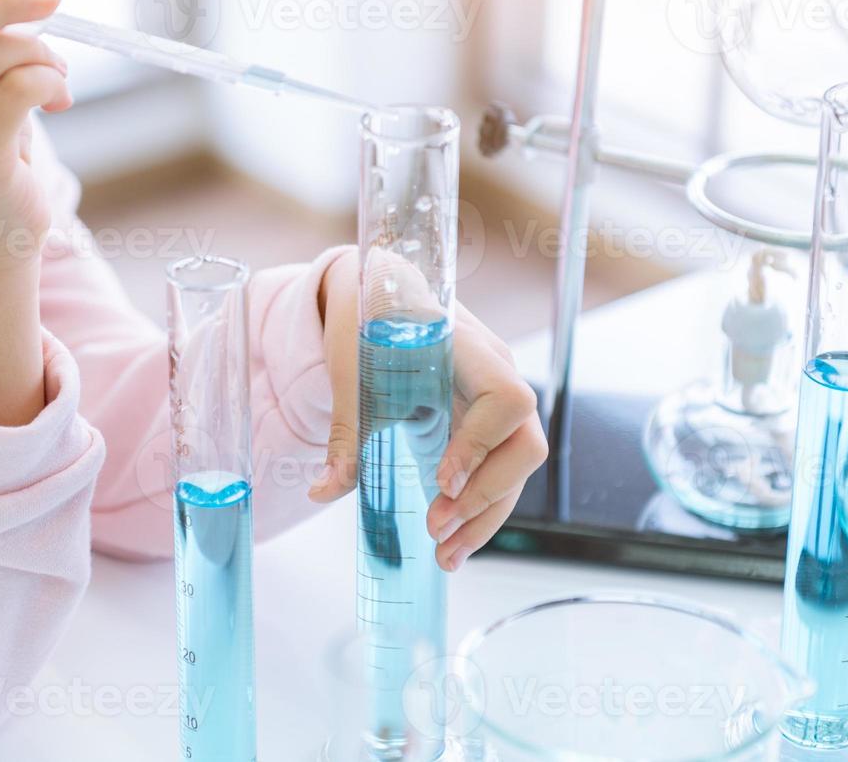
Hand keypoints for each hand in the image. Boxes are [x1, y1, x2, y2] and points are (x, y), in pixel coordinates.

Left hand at [309, 252, 547, 571]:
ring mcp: (495, 400)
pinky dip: (480, 508)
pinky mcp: (485, 422)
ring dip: (486, 516)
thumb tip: (323, 490)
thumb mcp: (349, 369)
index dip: (481, 443)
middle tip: (438, 530)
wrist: (375, 292)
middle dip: (486, 495)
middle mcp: (494, 373)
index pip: (505, 398)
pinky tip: (454, 541)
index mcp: (464, 348)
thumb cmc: (366, 317)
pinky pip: (499, 469)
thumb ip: (344, 430)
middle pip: (524, 443)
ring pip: (516, 466)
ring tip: (446, 555)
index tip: (442, 478)